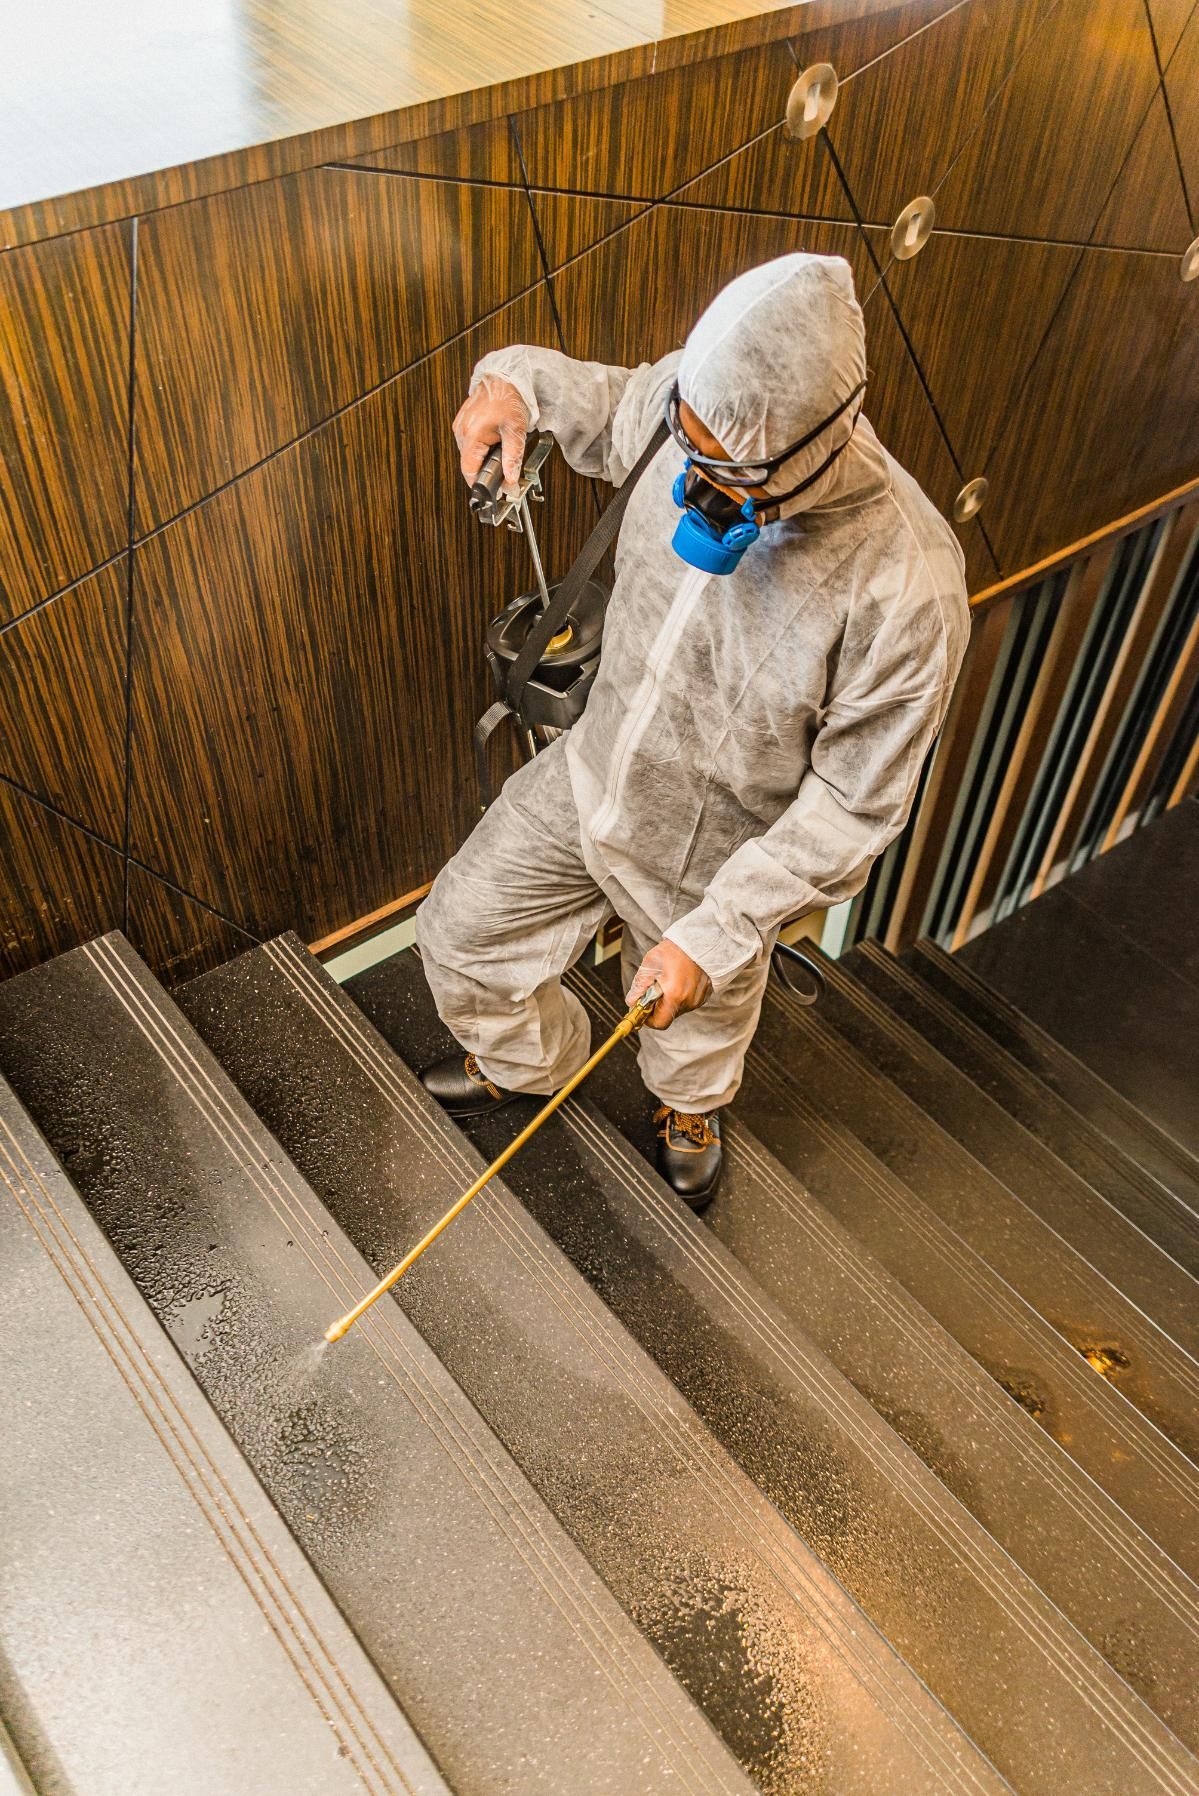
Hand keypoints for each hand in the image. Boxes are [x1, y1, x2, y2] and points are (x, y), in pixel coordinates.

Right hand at [452, 373, 529, 490]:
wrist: (505, 377)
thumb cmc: (509, 398)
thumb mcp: (516, 431)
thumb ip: (513, 458)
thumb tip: (510, 479)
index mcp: (471, 434)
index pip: (469, 471)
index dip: (481, 484)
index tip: (493, 489)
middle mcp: (461, 431)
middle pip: (469, 464)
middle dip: (485, 470)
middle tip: (503, 467)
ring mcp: (460, 425)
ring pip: (469, 454)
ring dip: (483, 458)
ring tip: (499, 448)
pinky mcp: (463, 422)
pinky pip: (469, 443)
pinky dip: (481, 447)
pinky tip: (493, 440)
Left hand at [626, 940, 711, 1029]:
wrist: (698, 941)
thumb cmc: (673, 951)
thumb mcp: (650, 965)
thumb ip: (639, 987)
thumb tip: (631, 1002)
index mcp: (674, 995)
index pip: (659, 1023)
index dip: (648, 1020)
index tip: (643, 1010)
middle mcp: (688, 1001)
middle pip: (668, 1016)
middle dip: (658, 1008)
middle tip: (653, 991)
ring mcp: (698, 999)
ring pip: (677, 1010)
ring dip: (669, 1001)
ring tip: (668, 982)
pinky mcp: (704, 996)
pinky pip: (687, 1003)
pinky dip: (680, 997)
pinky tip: (678, 981)